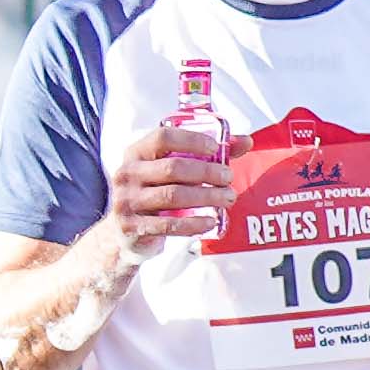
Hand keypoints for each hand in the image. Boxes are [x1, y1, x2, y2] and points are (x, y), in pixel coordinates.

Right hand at [105, 118, 236, 240]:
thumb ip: (206, 154)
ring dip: (206, 197)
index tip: (215, 148)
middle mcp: (127, 173)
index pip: (162, 137)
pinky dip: (194, 223)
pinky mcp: (132, 226)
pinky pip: (168, 225)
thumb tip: (245, 141)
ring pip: (173, 195)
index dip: (191, 140)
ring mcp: (127, 200)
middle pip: (172, 168)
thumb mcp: (170, 169)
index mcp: (136, 152)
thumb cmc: (155, 192)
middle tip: (228, 178)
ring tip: (228, 198)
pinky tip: (211, 221)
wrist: (123, 233)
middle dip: (206, 172)